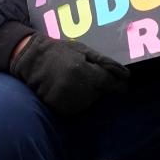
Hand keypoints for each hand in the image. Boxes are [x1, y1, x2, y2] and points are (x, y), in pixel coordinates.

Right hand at [9, 34, 129, 116]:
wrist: (32, 59)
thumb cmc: (61, 52)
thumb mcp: (85, 51)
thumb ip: (106, 63)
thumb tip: (127, 75)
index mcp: (84, 71)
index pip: (111, 84)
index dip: (119, 85)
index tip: (122, 84)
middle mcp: (75, 88)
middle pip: (100, 94)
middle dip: (99, 87)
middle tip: (87, 75)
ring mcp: (65, 100)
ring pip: (89, 103)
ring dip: (88, 95)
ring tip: (76, 81)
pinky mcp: (57, 108)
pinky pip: (76, 109)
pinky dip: (76, 102)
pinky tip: (69, 90)